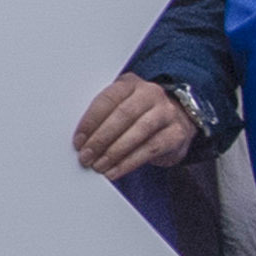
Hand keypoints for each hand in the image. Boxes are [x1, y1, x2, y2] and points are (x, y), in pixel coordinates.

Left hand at [71, 75, 197, 177]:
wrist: (177, 121)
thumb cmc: (140, 116)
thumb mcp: (122, 107)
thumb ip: (104, 116)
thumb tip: (81, 140)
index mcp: (130, 83)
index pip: (108, 98)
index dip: (91, 121)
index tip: (78, 140)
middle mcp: (150, 93)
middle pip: (123, 115)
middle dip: (101, 139)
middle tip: (86, 157)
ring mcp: (166, 112)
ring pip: (138, 131)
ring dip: (114, 152)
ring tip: (99, 166)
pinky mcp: (176, 133)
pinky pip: (150, 149)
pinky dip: (129, 163)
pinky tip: (115, 171)